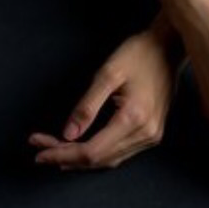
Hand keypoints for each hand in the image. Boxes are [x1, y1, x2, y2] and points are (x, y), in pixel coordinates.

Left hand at [27, 19, 180, 172]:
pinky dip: (98, 155)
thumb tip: (68, 134)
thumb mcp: (108, 73)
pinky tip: (81, 151)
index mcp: (133, 118)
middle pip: (98, 159)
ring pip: (109, 160)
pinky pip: (120, 154)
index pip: (91, 151)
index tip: (39, 150)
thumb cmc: (139, 54)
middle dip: (66, 157)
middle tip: (40, 150)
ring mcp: (151, 136)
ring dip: (80, 160)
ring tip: (54, 151)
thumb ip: (87, 105)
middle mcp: (145, 134)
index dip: (62, 154)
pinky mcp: (152, 134)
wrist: (169, 47)